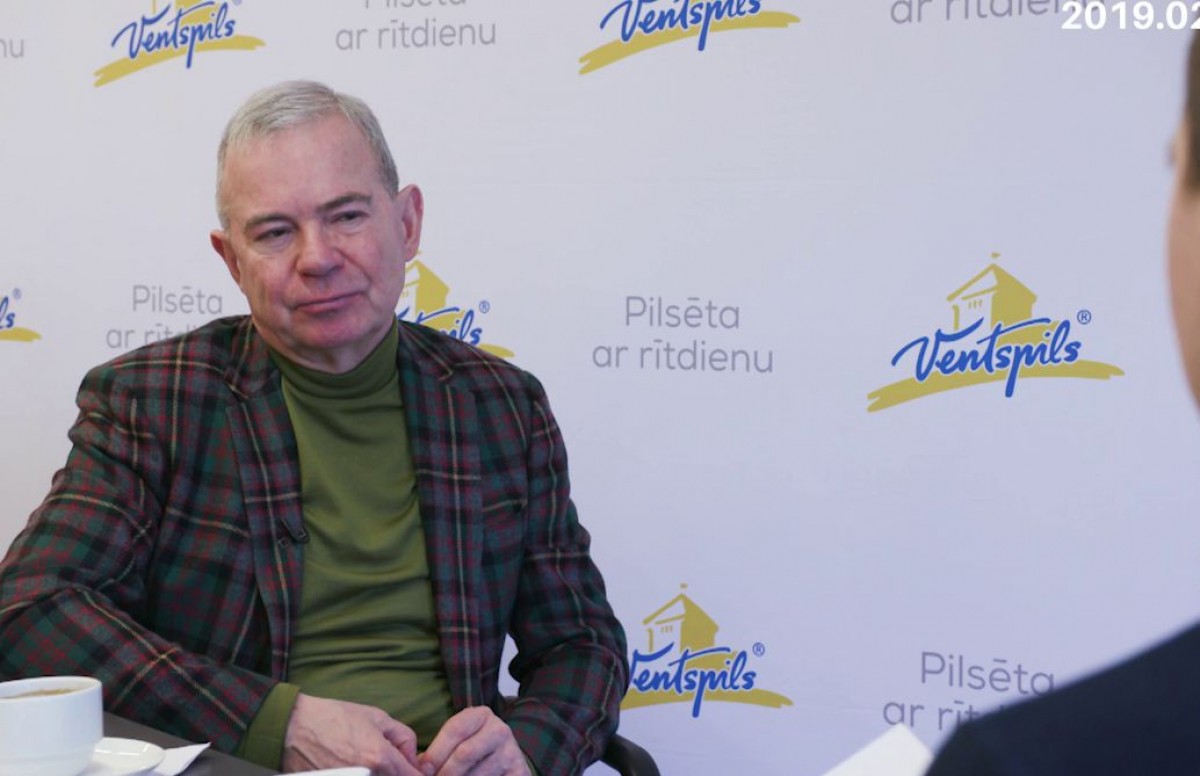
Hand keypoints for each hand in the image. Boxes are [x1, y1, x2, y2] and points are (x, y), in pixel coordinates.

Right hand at [282, 693, 423, 774]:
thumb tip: (414, 757)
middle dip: (396, 773)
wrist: (292, 729)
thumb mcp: (377, 717)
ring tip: (364, 758)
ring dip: (380, 774)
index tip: (412, 767)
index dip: (416, 774)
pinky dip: (363, 775)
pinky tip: (352, 765)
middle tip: (388, 760)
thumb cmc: (333, 718)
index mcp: (380, 758)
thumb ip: (403, 737)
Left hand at [418, 707, 530, 775]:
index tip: (422, 770)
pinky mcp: (519, 773)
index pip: (455, 730)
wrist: (506, 762)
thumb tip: (413, 767)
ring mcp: (511, 752)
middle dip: (444, 773)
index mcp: (481, 716)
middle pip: (465, 753)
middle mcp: (499, 730)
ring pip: (477, 774)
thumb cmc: (473, 752)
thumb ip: (437, 753)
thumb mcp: (458, 743)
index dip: (435, 752)